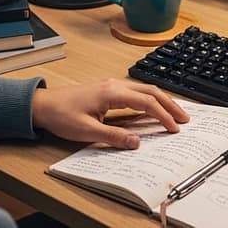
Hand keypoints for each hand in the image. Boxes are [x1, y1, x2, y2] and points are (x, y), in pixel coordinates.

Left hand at [31, 79, 189, 148]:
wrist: (42, 104)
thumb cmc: (60, 115)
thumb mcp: (86, 131)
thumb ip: (113, 136)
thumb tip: (137, 142)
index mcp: (112, 93)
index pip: (147, 102)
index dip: (163, 116)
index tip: (174, 128)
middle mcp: (115, 85)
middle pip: (151, 91)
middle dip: (170, 104)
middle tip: (185, 119)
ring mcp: (112, 86)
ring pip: (145, 90)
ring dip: (162, 101)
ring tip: (175, 114)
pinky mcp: (108, 91)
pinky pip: (136, 93)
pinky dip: (150, 100)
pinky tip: (154, 110)